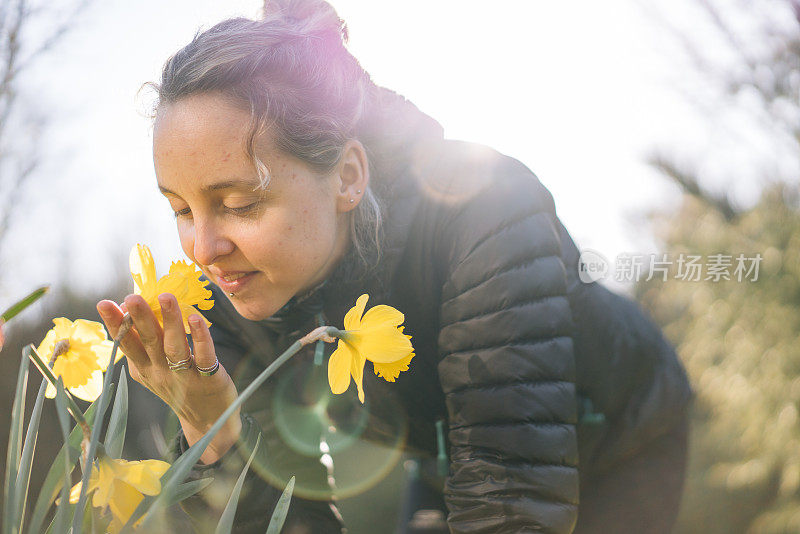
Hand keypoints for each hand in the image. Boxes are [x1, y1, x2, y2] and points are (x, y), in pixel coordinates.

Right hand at [97, 293, 240, 463]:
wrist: (208, 422)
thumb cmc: (181, 386)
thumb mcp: (155, 370)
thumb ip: (145, 345)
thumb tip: (133, 311)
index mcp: (146, 369)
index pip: (127, 344)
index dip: (115, 325)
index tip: (103, 304)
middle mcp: (161, 373)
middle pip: (148, 342)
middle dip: (139, 318)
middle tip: (131, 297)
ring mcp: (185, 377)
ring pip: (174, 346)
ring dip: (170, 320)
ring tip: (165, 297)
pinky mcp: (209, 379)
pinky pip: (203, 356)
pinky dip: (200, 337)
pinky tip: (196, 318)